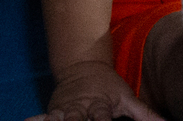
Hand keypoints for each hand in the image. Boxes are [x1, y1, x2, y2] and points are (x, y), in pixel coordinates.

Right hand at [26, 61, 163, 120]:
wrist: (84, 67)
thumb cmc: (109, 87)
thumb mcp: (128, 99)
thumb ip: (145, 114)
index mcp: (101, 106)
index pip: (103, 120)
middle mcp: (83, 108)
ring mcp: (67, 108)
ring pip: (61, 120)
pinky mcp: (54, 109)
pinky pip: (44, 117)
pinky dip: (36, 120)